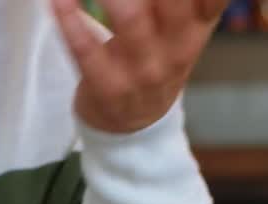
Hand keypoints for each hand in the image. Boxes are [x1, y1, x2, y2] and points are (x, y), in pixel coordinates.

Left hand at [49, 0, 227, 133]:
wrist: (133, 127)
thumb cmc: (158, 58)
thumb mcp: (184, 26)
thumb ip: (188, 1)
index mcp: (199, 26)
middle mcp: (176, 48)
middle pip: (174, 0)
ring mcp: (142, 70)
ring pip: (131, 19)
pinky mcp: (106, 85)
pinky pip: (85, 48)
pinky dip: (69, 19)